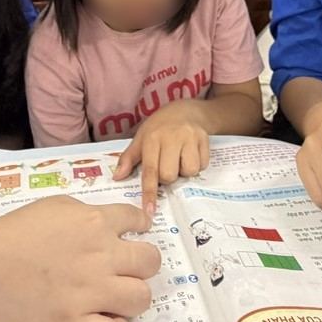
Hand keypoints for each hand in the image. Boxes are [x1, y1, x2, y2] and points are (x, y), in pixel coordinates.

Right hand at [0, 197, 159, 321]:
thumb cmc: (11, 232)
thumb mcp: (56, 206)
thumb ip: (89, 214)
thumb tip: (118, 225)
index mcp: (94, 222)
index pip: (138, 220)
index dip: (138, 228)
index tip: (131, 236)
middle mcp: (99, 256)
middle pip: (150, 261)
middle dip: (141, 265)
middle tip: (123, 271)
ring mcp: (88, 293)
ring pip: (142, 298)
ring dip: (131, 298)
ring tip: (113, 298)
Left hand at [113, 100, 210, 216]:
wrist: (185, 110)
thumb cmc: (159, 128)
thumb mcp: (141, 138)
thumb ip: (128, 158)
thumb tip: (117, 177)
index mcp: (152, 138)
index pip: (150, 170)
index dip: (149, 192)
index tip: (150, 210)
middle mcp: (172, 137)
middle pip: (170, 176)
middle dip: (168, 176)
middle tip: (167, 164)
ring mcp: (190, 137)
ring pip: (188, 172)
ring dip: (183, 171)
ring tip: (180, 158)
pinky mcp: (204, 139)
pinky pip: (202, 165)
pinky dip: (196, 164)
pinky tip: (190, 154)